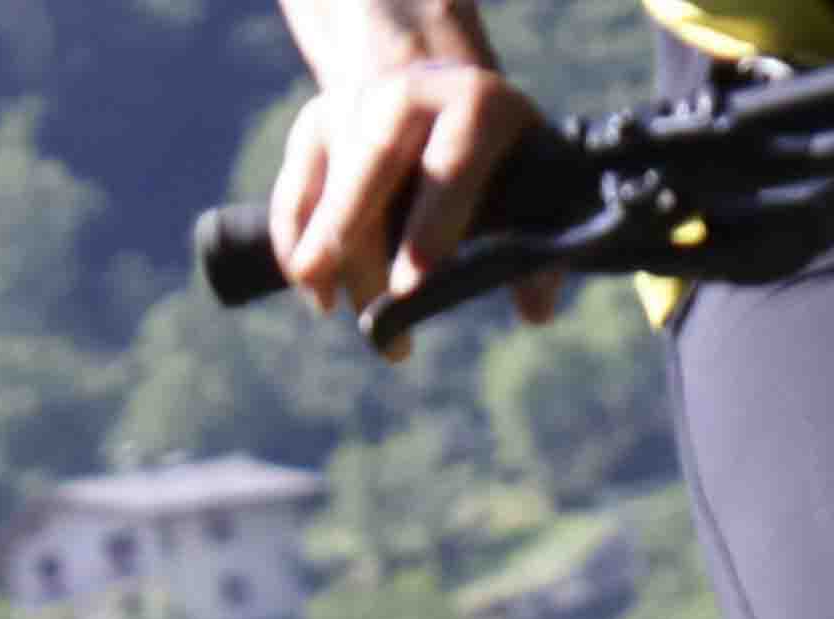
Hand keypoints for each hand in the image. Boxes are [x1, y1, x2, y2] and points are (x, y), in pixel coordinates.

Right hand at [269, 55, 559, 351]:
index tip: (410, 290)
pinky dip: (295, 246)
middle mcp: (410, 94)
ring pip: (331, 185)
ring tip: (335, 309)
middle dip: (360, 239)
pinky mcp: (314, 127)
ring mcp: (355, 104)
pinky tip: (318, 292)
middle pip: (375, 162)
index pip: (451, 161)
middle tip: (361, 310)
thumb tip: (534, 308)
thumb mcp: (529, 188)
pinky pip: (294, 195)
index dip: (432, 225)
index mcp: (477, 103)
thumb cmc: (494, 165)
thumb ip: (539, 247)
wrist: (438, 100)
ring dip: (328, 258)